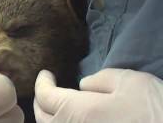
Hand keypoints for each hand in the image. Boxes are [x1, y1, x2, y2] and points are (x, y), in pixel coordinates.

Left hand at [34, 69, 162, 122]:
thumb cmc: (153, 113)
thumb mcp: (130, 83)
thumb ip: (99, 80)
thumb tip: (83, 86)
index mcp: (76, 113)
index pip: (45, 96)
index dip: (42, 82)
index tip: (46, 74)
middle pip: (42, 118)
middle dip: (41, 101)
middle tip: (47, 90)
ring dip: (48, 118)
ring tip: (55, 107)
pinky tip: (70, 121)